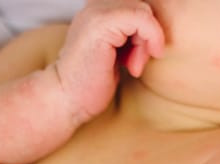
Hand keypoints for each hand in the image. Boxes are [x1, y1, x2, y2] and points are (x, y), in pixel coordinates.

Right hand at [56, 0, 164, 122]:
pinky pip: (141, 18)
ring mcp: (95, 12)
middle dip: (148, 34)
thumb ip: (127, 33)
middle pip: (141, 7)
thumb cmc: (89, 83)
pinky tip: (135, 64)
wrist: (65, 99)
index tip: (136, 57)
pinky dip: (149, 39)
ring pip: (143, 10)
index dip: (144, 31)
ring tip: (133, 65)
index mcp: (95, 11)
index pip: (135, 8)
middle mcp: (93, 6)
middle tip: (136, 63)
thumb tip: (154, 26)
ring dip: (147, 40)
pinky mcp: (101, 23)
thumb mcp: (114, 52)